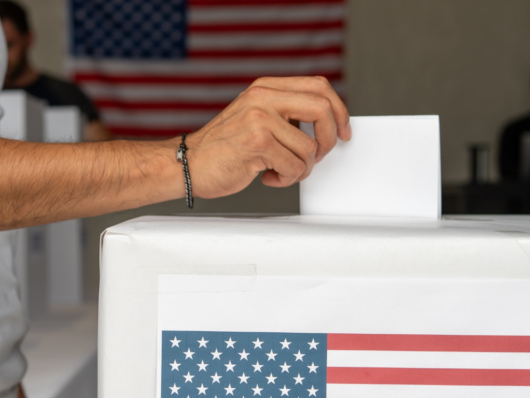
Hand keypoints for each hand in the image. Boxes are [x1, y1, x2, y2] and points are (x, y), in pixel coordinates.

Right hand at [185, 76, 350, 198]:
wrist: (186, 163)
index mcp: (265, 88)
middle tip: (317, 156)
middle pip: (323, 109)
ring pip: (310, 147)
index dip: (339, 111)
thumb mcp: (253, 117)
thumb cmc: (221, 148)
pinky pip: (295, 166)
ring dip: (301, 169)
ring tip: (280, 171)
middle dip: (329, 140)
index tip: (343, 132)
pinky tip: (268, 177)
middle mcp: (263, 98)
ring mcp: (259, 119)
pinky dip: (286, 179)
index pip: (319, 87)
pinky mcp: (257, 143)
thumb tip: (324, 124)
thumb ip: (283, 114)